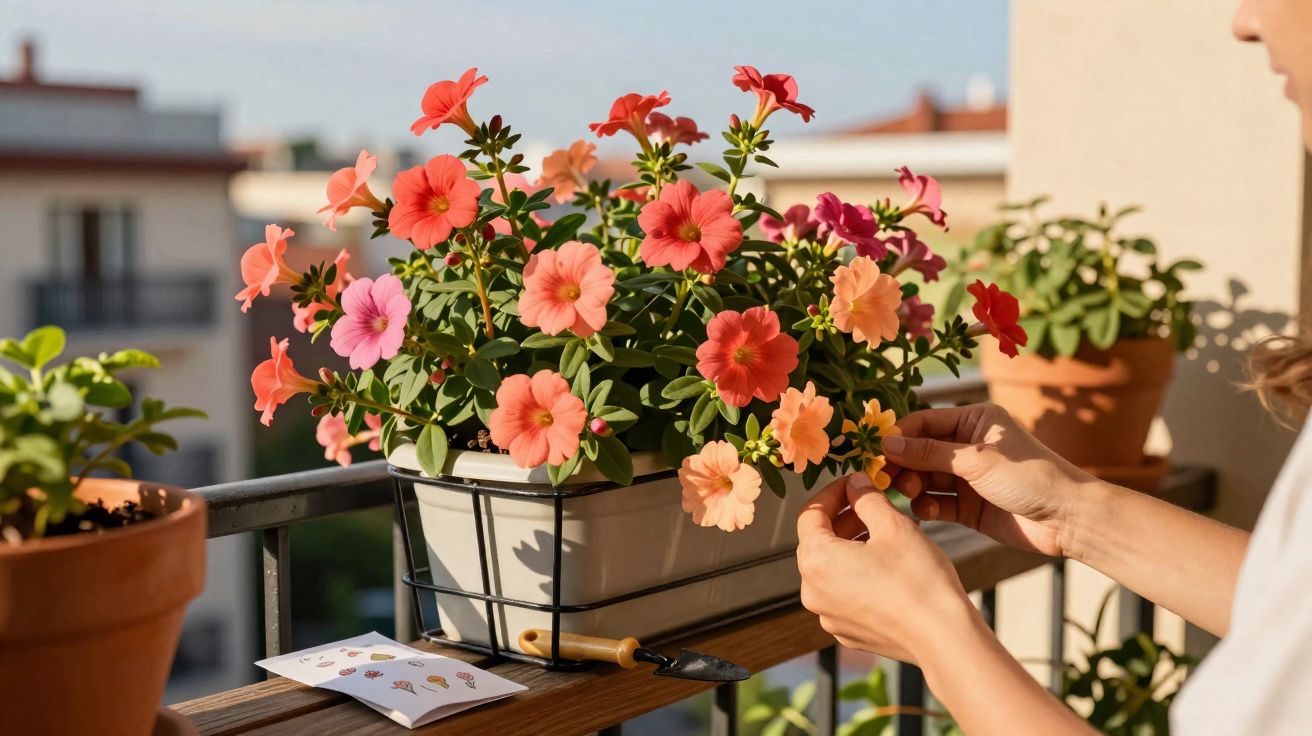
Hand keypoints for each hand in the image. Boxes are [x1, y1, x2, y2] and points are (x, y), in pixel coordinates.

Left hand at [796, 473, 976, 663]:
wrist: (943, 638)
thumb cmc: (918, 579)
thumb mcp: (893, 526)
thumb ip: (867, 499)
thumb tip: (856, 483)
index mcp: (816, 560)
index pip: (810, 514)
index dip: (833, 493)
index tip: (855, 483)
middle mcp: (812, 592)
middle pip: (819, 542)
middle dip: (844, 519)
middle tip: (872, 504)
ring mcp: (829, 616)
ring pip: (832, 569)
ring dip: (852, 546)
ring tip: (885, 532)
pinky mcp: (847, 632)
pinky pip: (844, 594)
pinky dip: (859, 574)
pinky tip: (888, 566)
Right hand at [882, 403, 1099, 556]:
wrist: (1068, 519)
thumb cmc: (1030, 477)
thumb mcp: (976, 460)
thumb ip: (929, 452)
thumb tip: (887, 443)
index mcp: (975, 421)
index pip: (925, 422)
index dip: (899, 436)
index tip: (876, 450)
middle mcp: (969, 446)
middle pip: (920, 451)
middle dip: (902, 463)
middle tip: (885, 478)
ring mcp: (968, 478)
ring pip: (925, 478)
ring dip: (912, 486)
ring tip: (910, 494)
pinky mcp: (969, 507)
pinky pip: (936, 503)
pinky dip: (926, 507)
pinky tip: (925, 512)